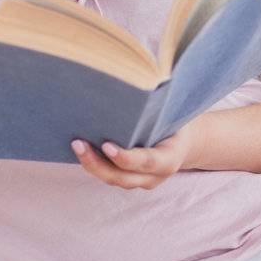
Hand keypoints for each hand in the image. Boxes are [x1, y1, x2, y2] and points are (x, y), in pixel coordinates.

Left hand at [71, 119, 203, 189]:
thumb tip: (138, 79)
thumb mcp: (174, 114)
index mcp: (170, 158)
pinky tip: (80, 149)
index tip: (106, 145)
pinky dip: (94, 164)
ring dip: (91, 164)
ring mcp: (141, 181)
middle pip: (123, 177)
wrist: (184, 143)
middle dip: (98, 164)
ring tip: (76, 145)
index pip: (147, 162)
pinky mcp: (129, 179)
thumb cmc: (176, 121)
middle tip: (78, 144)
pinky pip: (109, 175)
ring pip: (112, 179)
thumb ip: (159, 106)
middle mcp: (155, 176)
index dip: (126, 157)